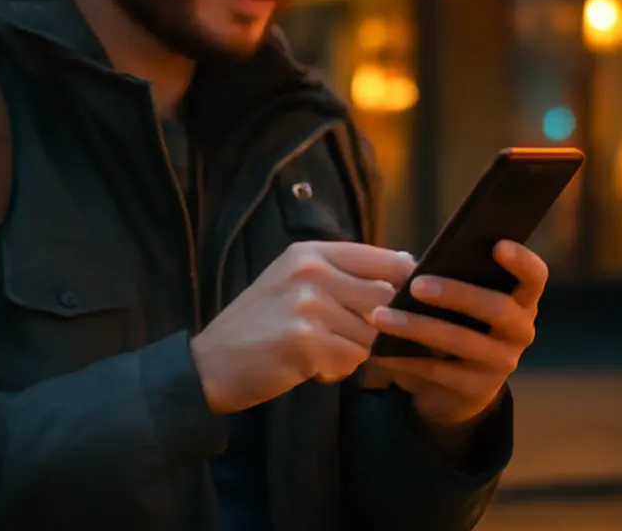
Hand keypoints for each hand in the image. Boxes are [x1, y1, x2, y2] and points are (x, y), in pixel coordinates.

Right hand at [190, 241, 415, 414]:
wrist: (213, 362)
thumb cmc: (260, 323)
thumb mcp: (296, 282)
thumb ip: (344, 275)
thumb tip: (409, 266)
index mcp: (311, 251)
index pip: (387, 260)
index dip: (406, 286)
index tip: (405, 305)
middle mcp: (311, 270)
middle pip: (386, 299)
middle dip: (377, 327)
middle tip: (344, 338)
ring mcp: (308, 304)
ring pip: (371, 335)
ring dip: (353, 352)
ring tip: (317, 351)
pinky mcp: (307, 341)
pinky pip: (352, 360)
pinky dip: (336, 371)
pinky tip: (307, 366)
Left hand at [368, 240, 547, 426]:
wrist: (455, 383)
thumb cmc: (455, 318)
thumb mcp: (460, 298)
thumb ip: (451, 277)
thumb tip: (411, 263)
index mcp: (520, 298)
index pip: (534, 277)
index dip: (522, 261)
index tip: (497, 245)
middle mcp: (520, 330)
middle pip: (497, 308)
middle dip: (456, 294)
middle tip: (416, 285)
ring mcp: (502, 363)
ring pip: (462, 342)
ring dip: (417, 327)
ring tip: (380, 316)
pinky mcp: (478, 390)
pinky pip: (440, 372)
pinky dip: (406, 359)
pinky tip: (379, 348)